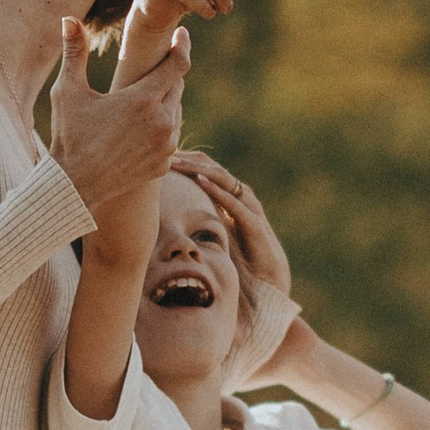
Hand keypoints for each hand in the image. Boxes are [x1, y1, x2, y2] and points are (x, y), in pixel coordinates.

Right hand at [48, 19, 188, 217]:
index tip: (182, 34)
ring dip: (164, 101)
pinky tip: (139, 129)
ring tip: (140, 102)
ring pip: (176, 111)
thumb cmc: (68, 135)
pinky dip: (161, 128)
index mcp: (144, 100)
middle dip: (165, 75)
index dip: (183, 45)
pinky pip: (171, 137)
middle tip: (149, 70)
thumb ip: (75, 52)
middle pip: (177, 86)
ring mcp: (166, 147)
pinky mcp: (165, 165)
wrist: (74, 186)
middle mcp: (162, 123)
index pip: (178, 64)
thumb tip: (68, 18)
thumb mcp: (68, 92)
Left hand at [170, 147, 292, 297]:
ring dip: (199, 168)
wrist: (268, 278)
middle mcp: (241, 196)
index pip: (205, 169)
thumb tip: (174, 213)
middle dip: (188, 158)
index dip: (184, 161)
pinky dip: (217, 190)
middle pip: (211, 167)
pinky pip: (234, 203)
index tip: (161, 156)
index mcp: (231, 195)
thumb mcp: (218, 231)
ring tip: (177, 161)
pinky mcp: (254, 224)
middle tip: (165, 151)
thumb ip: (204, 216)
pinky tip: (201, 181)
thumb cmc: (242, 255)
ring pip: (223, 179)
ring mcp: (249, 207)